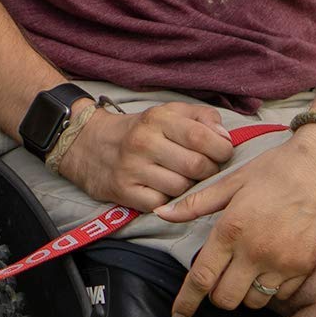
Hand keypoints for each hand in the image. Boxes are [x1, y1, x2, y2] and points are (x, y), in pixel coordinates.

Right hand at [63, 101, 235, 212]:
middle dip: (208, 171)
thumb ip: (203, 118)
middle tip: (203, 169)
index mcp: (158, 119)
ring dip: (188, 187)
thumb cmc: (141, 131)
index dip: (222, 150)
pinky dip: (167, 200)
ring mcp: (132, 167)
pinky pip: (162, 204)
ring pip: (181, 188)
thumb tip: (226, 138)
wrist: (89, 144)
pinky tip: (162, 189)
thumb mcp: (169, 113)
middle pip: (196, 166)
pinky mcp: (123, 191)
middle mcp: (144, 141)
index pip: (203, 138)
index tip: (221, 153)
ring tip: (181, 178)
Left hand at [160, 133, 315, 316]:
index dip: (187, 301)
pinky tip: (269, 268)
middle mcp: (255, 252)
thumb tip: (162, 213)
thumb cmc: (274, 170)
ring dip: (243, 292)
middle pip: (225, 298)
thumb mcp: (230, 182)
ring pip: (253, 301)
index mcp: (231, 230)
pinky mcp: (304, 267)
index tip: (178, 314)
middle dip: (216, 294)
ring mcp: (282, 262)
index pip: (201, 278)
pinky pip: (280, 295)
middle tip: (219, 277)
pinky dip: (270, 289)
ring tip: (245, 269)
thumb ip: (195, 204)